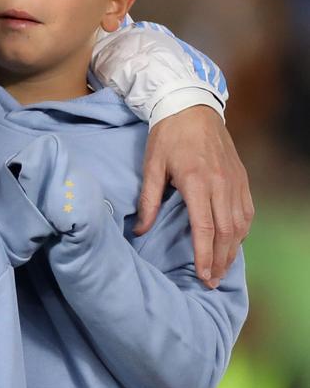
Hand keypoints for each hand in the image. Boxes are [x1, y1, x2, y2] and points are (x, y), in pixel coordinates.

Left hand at [135, 105, 252, 287]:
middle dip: (220, 260)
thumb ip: (148, 200)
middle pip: (226, 232)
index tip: (202, 275)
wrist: (192, 106)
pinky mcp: (242, 178)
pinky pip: (247, 212)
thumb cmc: (167, 136)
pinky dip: (241, 231)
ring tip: (221, 269)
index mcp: (197, 181)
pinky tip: (233, 243)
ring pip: (240, 224)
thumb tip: (141, 231)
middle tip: (212, 281)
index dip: (205, 255)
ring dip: (232, 250)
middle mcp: (221, 184)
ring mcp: (235, 181)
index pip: (205, 227)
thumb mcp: (151, 165)